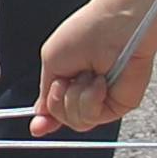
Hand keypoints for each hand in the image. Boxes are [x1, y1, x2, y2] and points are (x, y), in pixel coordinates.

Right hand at [33, 0, 149, 134]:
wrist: (114, 30)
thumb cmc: (85, 33)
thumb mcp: (51, 62)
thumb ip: (46, 94)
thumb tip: (40, 114)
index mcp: (70, 78)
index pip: (56, 107)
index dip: (46, 119)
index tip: (37, 127)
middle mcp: (87, 91)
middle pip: (63, 117)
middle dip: (59, 100)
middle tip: (66, 80)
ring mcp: (103, 100)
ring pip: (77, 121)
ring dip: (75, 97)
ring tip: (86, 75)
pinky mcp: (118, 105)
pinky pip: (93, 117)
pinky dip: (91, 99)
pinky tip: (99, 82)